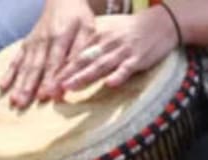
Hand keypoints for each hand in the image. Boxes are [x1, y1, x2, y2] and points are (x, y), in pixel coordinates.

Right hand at [1, 0, 95, 107]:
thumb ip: (82, 51)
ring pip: (25, 66)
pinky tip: (2, 86)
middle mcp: (43, 41)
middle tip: (22, 103)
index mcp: (60, 38)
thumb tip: (75, 73)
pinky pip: (16, 59)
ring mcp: (33, 43)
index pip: (55, 63)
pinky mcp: (27, 44)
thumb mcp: (88, 31)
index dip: (50, 80)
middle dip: (28, 86)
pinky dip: (9, 73)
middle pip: (35, 67)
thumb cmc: (79, 18)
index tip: (46, 96)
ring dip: (18, 84)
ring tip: (14, 101)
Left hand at [54, 9, 177, 93]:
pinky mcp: (138, 59)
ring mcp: (122, 51)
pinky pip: (127, 69)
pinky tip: (110, 84)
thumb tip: (76, 59)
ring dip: (85, 76)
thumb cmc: (132, 31)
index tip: (48, 79)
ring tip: (71, 87)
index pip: (75, 53)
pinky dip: (118, 76)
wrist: (159, 24)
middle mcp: (106, 43)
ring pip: (100, 65)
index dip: (61, 66)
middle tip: (52, 86)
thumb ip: (93, 45)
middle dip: (67, 74)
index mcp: (98, 37)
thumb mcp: (109, 33)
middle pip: (83, 60)